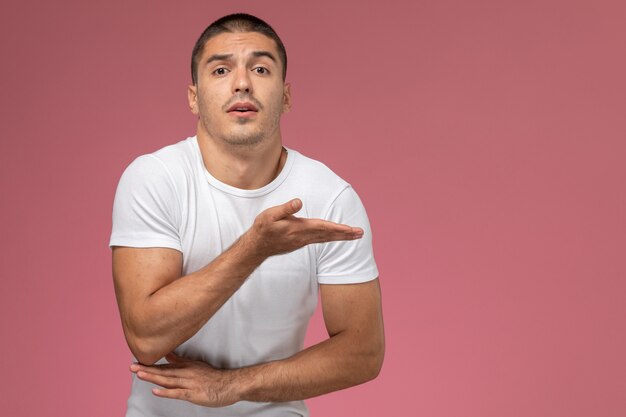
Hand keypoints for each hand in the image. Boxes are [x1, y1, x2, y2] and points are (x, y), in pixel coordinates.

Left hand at [130, 352, 239, 406]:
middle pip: (163, 372)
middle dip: (146, 369)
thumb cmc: (213, 376)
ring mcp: (189, 383)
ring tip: (139, 374)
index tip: (136, 363)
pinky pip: (178, 392)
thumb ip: (181, 361)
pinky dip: (166, 392)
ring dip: (153, 377)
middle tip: (131, 367)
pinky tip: (156, 391)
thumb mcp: (196, 365)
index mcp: (186, 366)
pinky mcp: (193, 393)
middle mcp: (186, 373)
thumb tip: (168, 355)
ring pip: (168, 380)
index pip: (164, 366)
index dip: (150, 365)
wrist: (230, 384)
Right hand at [248, 198, 363, 257]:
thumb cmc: (263, 229)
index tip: (350, 229)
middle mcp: (304, 237)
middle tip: (361, 233)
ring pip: (326, 239)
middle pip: (328, 235)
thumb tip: (299, 201)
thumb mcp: (270, 215)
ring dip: (341, 237)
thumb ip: (285, 209)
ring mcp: (303, 241)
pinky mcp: (301, 242)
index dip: (337, 228)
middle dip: (345, 234)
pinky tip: (336, 236)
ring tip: (354, 235)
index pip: (322, 228)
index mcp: (299, 228)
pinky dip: (331, 238)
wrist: (256, 247)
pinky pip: (320, 240)